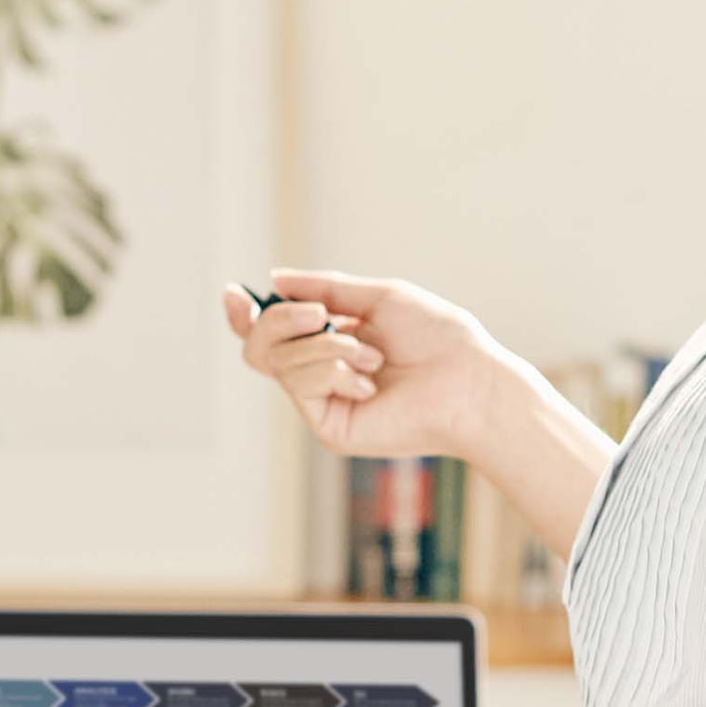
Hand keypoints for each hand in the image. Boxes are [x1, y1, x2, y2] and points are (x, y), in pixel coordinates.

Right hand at [223, 268, 512, 463]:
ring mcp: (323, 403)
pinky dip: (334, 370)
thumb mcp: (378, 297)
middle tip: (318, 314)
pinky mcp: (329, 427)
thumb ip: (324, 288)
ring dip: (326, 346)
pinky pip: (302, 386)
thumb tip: (275, 279)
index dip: (246, 314)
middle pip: (259, 347)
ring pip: (280, 362)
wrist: (468, 381)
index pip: (272, 332)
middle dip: (280, 321)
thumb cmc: (437, 339)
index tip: (237, 293)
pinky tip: (371, 382)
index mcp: (331, 341)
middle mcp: (321, 374)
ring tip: (371, 355)